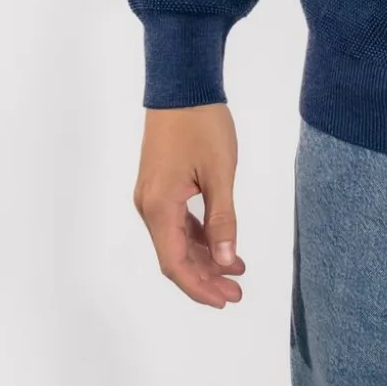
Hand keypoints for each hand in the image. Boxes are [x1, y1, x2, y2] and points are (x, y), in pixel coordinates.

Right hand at [132, 103, 246, 307]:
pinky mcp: (160, 185)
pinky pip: (178, 222)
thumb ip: (223, 219)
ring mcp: (153, 196)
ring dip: (204, 258)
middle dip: (205, 278)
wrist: (181, 85)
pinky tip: (222, 244)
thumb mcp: (220, 172)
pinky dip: (200, 237)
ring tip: (236, 272)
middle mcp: (149, 206)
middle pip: (174, 256)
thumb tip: (227, 260)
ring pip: (177, 240)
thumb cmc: (201, 124)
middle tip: (236, 293)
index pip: (175, 263)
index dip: (199, 287)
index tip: (225, 300)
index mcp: (159, 207)